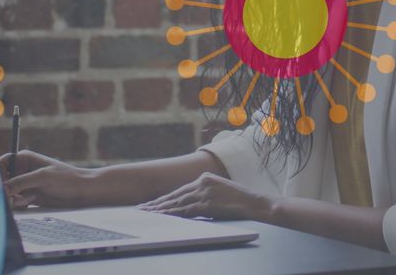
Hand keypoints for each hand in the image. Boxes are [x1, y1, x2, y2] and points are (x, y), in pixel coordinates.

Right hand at [0, 150, 97, 208]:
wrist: (83, 192)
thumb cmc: (67, 179)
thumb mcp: (42, 177)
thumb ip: (20, 182)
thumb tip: (2, 188)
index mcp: (23, 159)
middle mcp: (21, 171)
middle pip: (0, 181)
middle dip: (5, 190)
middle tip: (13, 196)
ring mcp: (24, 185)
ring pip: (7, 194)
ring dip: (13, 199)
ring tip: (27, 199)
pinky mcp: (28, 197)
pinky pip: (15, 202)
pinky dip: (19, 204)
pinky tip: (31, 202)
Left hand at [137, 172, 272, 220]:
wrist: (254, 203)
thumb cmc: (239, 200)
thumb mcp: (219, 192)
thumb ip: (204, 195)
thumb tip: (189, 205)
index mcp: (204, 178)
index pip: (180, 190)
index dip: (164, 198)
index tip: (152, 203)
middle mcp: (202, 182)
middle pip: (174, 195)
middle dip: (157, 203)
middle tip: (141, 209)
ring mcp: (204, 192)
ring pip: (176, 203)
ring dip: (160, 209)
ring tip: (146, 214)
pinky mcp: (207, 203)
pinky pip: (185, 210)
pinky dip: (172, 214)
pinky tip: (162, 217)